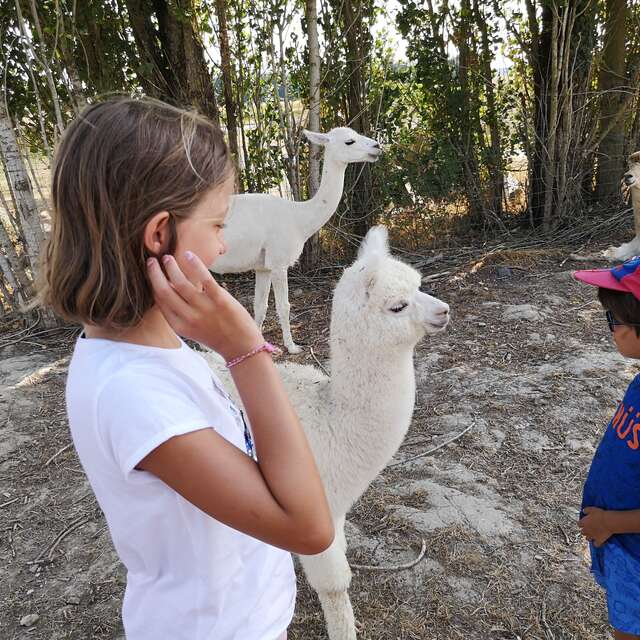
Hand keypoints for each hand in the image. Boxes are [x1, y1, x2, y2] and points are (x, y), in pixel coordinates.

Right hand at [147, 252, 262, 360]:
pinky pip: (204, 278)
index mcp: (180, 326)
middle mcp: (189, 318)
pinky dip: (194, 264)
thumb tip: (170, 287)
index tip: (151, 272)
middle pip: (164, 291)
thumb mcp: (193, 329)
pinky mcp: (220, 300)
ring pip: (180, 283)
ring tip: (168, 258)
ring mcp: (204, 309)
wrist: (241, 347)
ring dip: (171, 267)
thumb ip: (181, 312)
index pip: (160, 301)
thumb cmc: (217, 335)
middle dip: (155, 273)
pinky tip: (188, 255)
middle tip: (152, 260)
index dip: (153, 284)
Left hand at [579, 506, 612, 546]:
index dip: (582, 523)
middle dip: (585, 531)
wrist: (608, 522)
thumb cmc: (600, 514)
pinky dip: (596, 544)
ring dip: (589, 537)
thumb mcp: (591, 509)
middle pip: (582, 532)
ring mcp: (592, 536)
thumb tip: (583, 511)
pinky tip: (598, 542)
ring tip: (593, 535)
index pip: (579, 524)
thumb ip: (586, 510)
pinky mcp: (598, 541)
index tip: (585, 522)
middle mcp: (586, 530)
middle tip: (589, 529)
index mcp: (583, 523)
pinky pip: (595, 545)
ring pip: (587, 538)